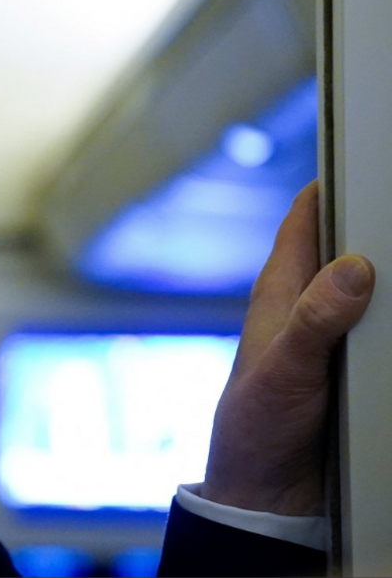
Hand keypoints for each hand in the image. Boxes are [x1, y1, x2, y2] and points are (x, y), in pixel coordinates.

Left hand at [200, 181, 374, 515]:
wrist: (267, 494)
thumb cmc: (256, 428)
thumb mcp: (284, 371)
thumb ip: (316, 321)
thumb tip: (353, 266)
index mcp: (281, 291)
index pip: (307, 217)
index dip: (334, 179)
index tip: (366, 141)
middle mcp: (308, 305)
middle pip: (350, 243)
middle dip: (382, 217)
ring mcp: (335, 335)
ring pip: (375, 286)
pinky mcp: (357, 366)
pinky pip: (387, 328)